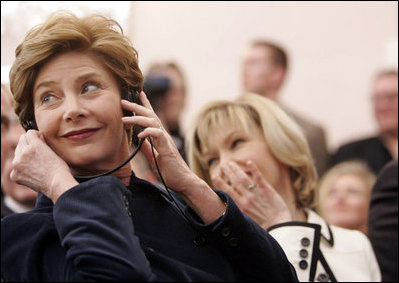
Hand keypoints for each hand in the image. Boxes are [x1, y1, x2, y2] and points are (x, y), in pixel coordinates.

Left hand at [10, 130, 77, 202]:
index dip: (36, 136)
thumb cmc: (59, 169)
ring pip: (17, 154)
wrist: (56, 185)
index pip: (29, 133)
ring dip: (24, 156)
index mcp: (34, 145)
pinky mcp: (14, 175)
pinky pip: (15, 167)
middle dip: (28, 145)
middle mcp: (23, 153)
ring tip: (35, 163)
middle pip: (21, 142)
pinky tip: (32, 172)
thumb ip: (42, 142)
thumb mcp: (53, 151)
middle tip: (38, 153)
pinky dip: (22, 169)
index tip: (39, 140)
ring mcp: (17, 165)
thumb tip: (37, 136)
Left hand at [121, 92, 225, 222]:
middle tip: (123, 101)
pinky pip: (158, 135)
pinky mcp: (167, 148)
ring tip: (124, 119)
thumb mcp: (153, 158)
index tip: (139, 93)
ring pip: (153, 122)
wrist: (183, 182)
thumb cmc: (170, 171)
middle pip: (150, 115)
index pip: (152, 117)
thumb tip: (138, 139)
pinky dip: (148, 132)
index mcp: (159, 137)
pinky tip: (139, 134)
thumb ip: (146, 148)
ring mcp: (166, 141)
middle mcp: (163, 135)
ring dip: (138, 118)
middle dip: (137, 106)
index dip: (145, 104)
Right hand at [211, 161, 291, 228]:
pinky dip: (253, 169)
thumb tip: (229, 208)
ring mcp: (256, 194)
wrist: (279, 226)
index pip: (227, 191)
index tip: (214, 176)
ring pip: (243, 179)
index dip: (220, 183)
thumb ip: (239, 212)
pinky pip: (258, 178)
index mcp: (240, 207)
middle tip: (223, 165)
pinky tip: (249, 162)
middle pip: (234, 182)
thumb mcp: (247, 221)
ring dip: (236, 170)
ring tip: (231, 163)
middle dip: (227, 173)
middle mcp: (246, 199)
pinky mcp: (267, 190)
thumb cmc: (264, 227)